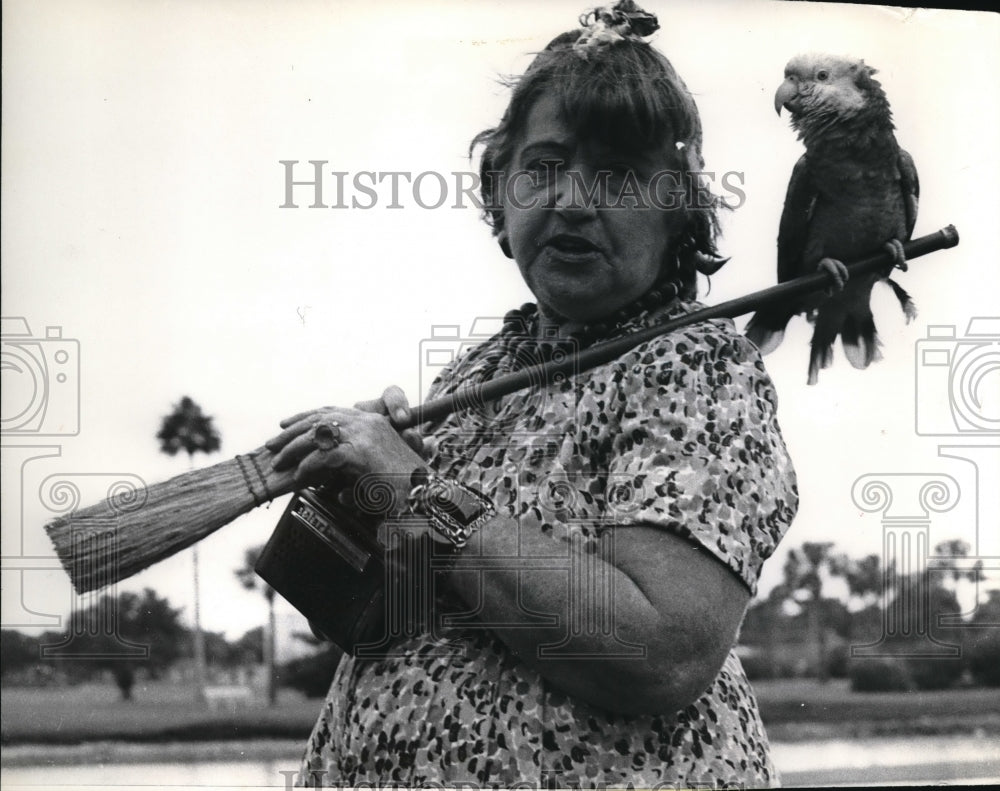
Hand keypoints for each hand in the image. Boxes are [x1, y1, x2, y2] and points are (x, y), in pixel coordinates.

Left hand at [265, 386, 426, 514]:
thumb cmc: (404, 489)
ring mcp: (365, 436)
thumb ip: (356, 468)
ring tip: (279, 463)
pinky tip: (299, 477)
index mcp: (372, 421)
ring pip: (317, 435)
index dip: (305, 416)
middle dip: (291, 432)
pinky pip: (324, 457)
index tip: (285, 424)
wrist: (425, 496)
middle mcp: (367, 423)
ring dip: (293, 449)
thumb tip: (337, 488)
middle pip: (319, 419)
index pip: (331, 411)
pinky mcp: (361, 453)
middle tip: (272, 445)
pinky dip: (308, 467)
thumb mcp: (376, 470)